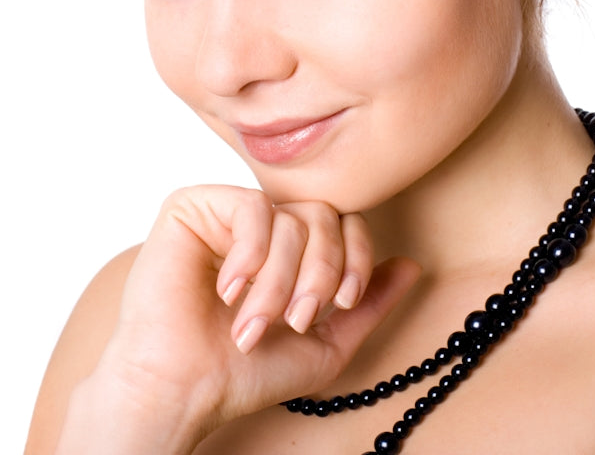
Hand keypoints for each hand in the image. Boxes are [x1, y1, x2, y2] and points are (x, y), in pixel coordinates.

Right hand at [86, 185, 417, 449]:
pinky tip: (229, 289)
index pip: (343, 223)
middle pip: (323, 216)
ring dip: (281, 281)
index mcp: (288, 251)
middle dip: (320, 274)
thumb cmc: (242, 373)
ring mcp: (224, 213)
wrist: (184, 387)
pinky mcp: (190, 207)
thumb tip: (410, 264)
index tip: (343, 302)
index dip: (355, 257)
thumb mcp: (325, 344)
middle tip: (297, 320)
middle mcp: (259, 226)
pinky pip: (250, 208)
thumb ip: (367, 305)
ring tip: (255, 321)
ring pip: (289, 218)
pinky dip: (251, 254)